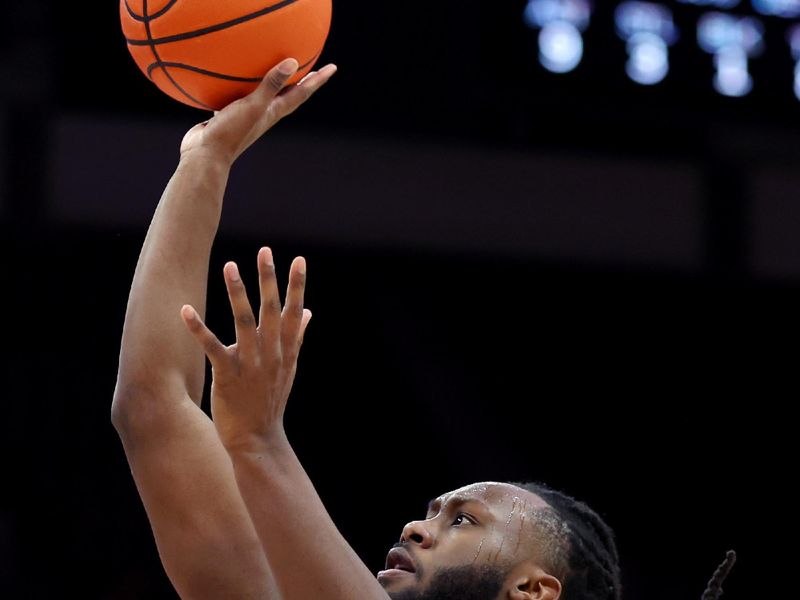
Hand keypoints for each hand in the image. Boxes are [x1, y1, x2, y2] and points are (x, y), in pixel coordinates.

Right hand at [180, 58, 336, 166]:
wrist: (205, 155)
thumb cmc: (232, 132)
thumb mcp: (254, 105)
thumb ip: (272, 84)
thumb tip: (293, 62)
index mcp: (274, 112)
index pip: (301, 93)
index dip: (317, 80)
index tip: (332, 67)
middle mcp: (264, 114)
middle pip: (288, 94)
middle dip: (302, 81)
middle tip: (314, 68)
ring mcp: (247, 115)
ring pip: (265, 94)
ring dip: (273, 82)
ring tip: (277, 68)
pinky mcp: (229, 115)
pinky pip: (239, 95)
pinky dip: (241, 84)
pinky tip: (232, 75)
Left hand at [180, 248, 310, 451]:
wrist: (258, 440)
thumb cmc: (270, 400)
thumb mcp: (290, 368)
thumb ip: (298, 338)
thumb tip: (309, 313)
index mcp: (287, 351)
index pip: (295, 312)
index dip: (297, 286)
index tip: (299, 260)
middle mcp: (271, 354)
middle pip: (272, 311)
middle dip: (269, 280)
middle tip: (266, 251)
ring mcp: (250, 365)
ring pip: (244, 323)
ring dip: (237, 293)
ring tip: (229, 266)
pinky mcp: (227, 375)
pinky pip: (213, 347)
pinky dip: (199, 328)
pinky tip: (185, 310)